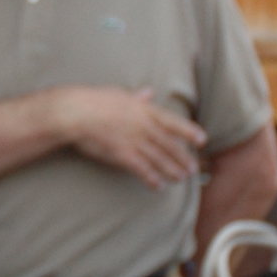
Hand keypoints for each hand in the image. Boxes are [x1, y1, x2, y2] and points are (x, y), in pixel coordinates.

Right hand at [57, 88, 205, 189]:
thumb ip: (136, 96)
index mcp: (144, 110)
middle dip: (183, 158)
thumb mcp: (118, 93)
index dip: (189, 132)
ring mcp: (134, 141)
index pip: (173, 122)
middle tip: (193, 169)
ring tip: (180, 179)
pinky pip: (141, 169)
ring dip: (172, 170)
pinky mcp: (122, 155)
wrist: (75, 113)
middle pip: (169, 145)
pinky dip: (151, 178)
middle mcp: (143, 126)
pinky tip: (157, 185)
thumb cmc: (93, 101)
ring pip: (159, 159)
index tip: (202, 140)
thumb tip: (148, 91)